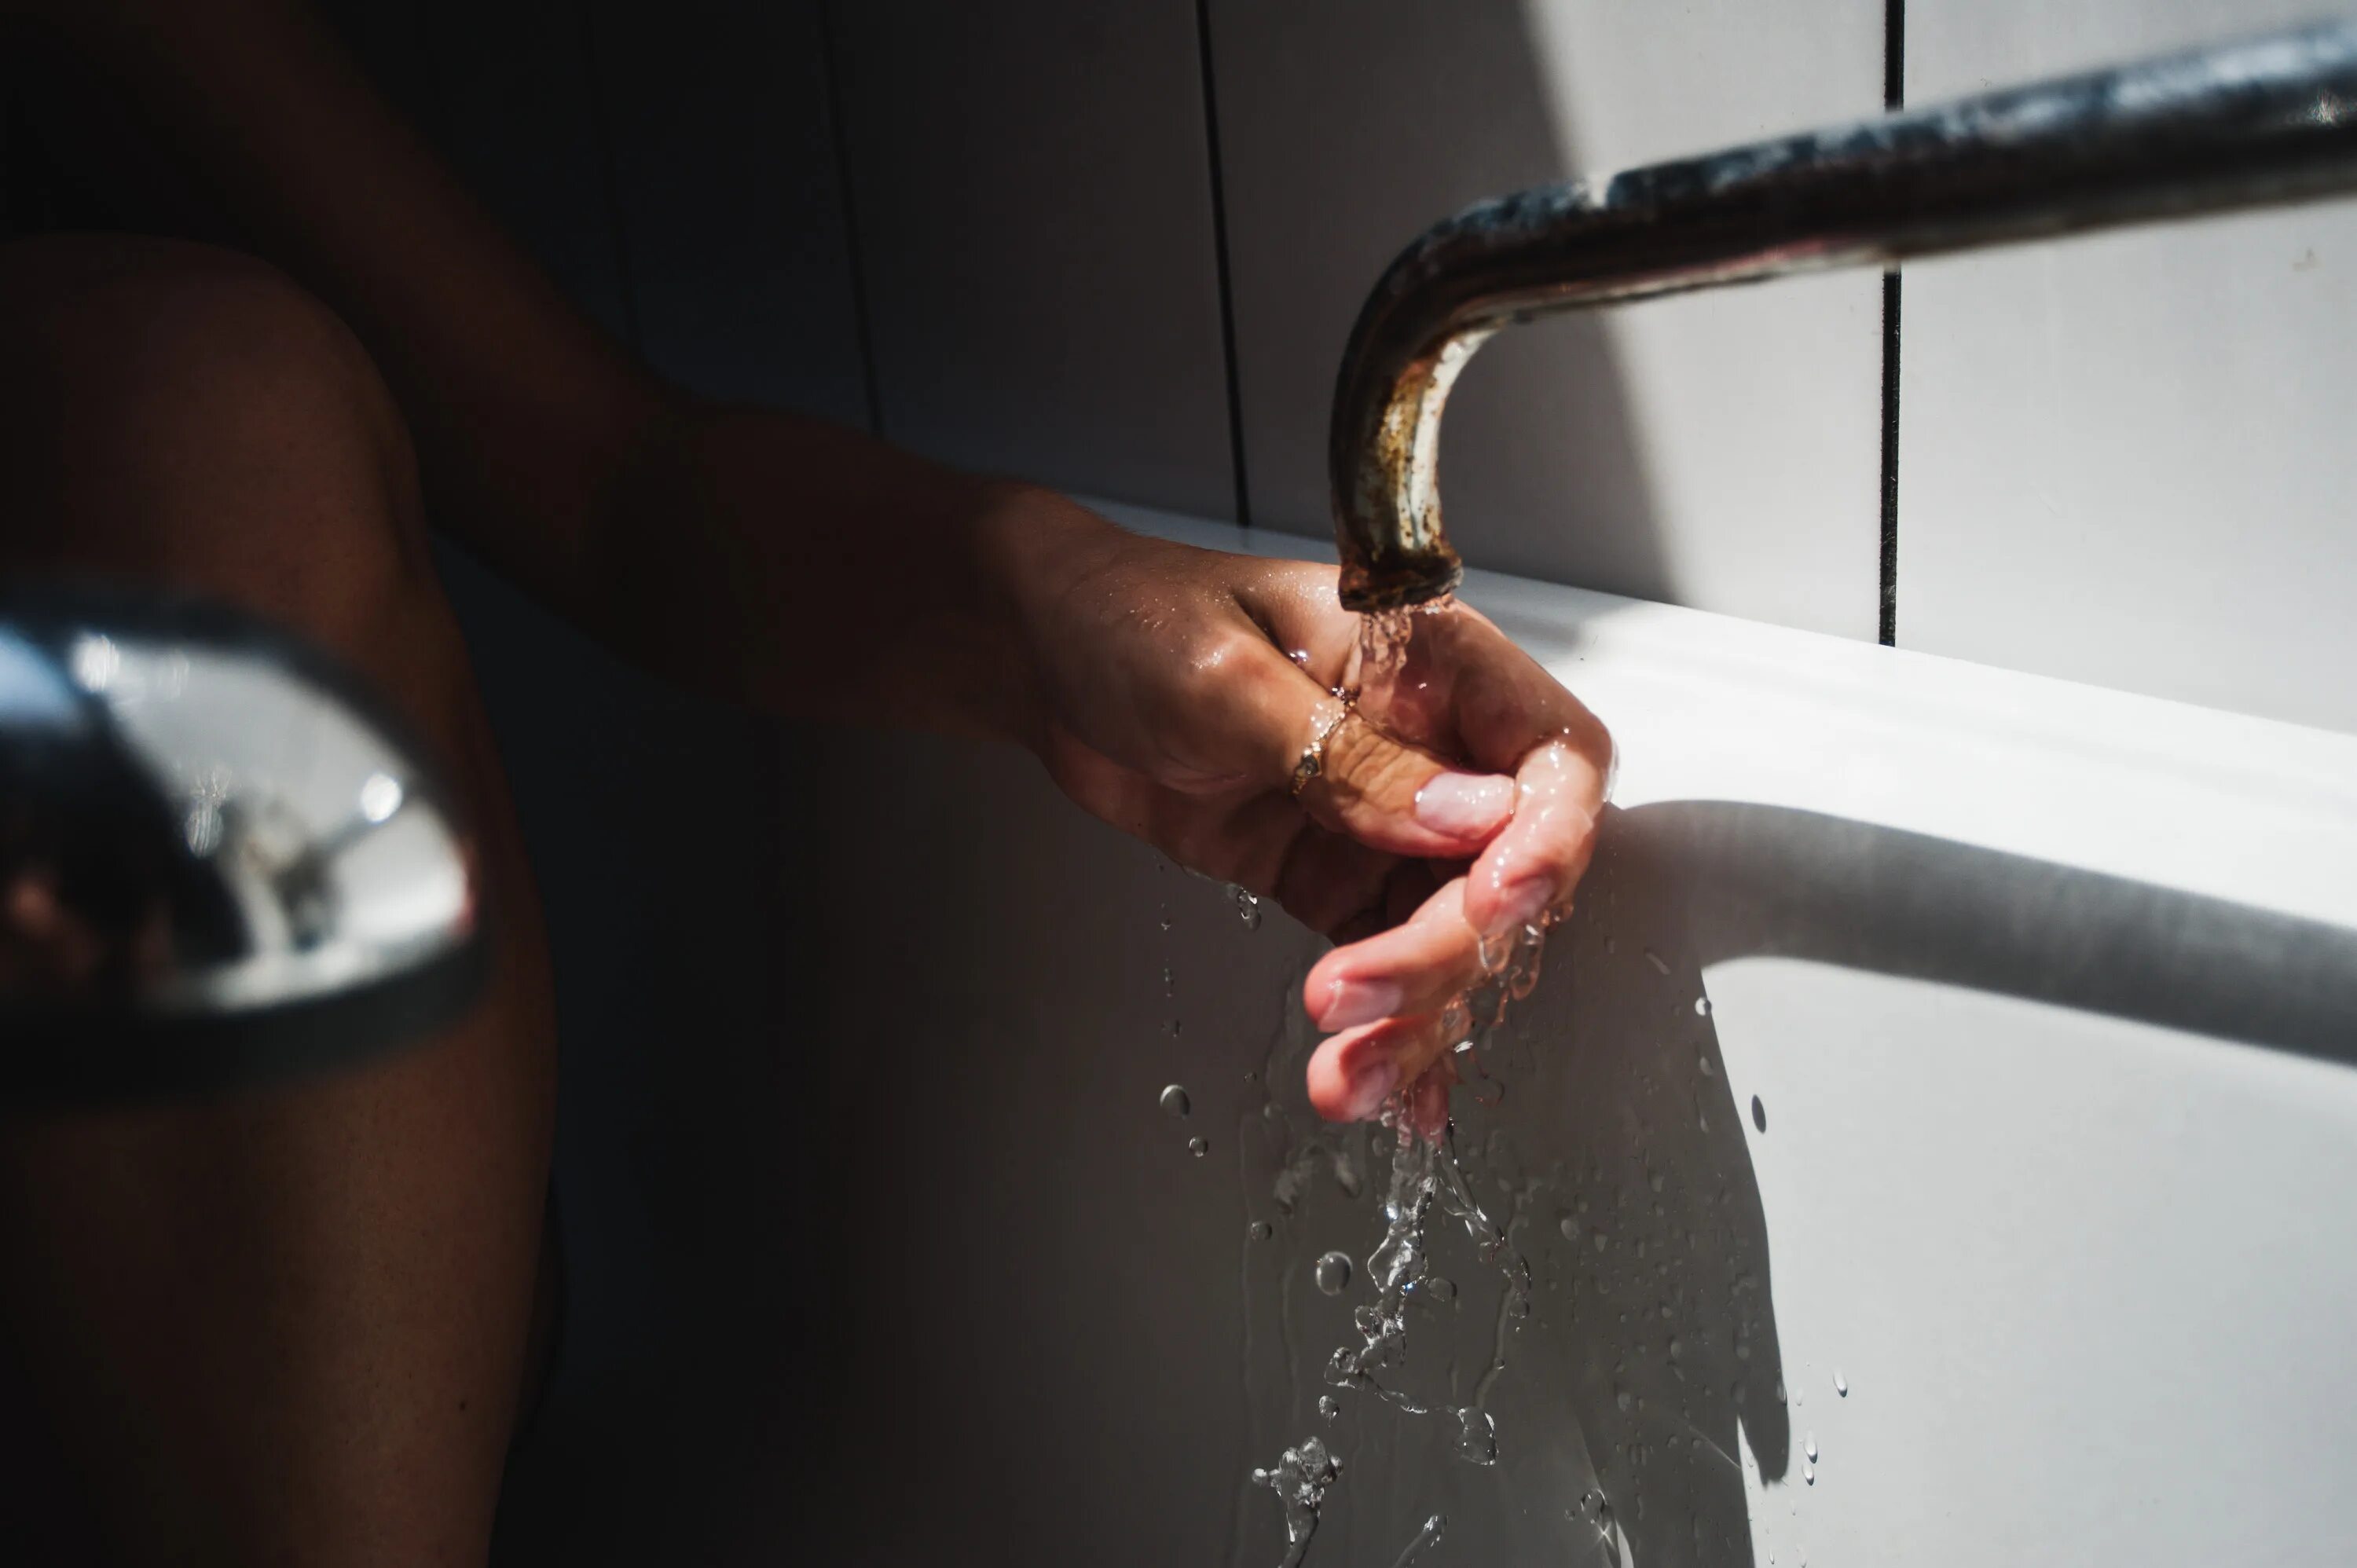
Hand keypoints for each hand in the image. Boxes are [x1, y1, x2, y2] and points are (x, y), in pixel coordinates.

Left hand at [990, 494, 1612, 1124]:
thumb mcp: (1228, 680)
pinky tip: (1381, 1087)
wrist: (1045, 658)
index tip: (1494, 905)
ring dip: (1412, 1013)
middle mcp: (1430, 744)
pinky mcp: (1333, 872)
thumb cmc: (1133, 620)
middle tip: (1357, 1000)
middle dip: (1446, 953)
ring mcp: (1383, 817)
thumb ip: (1347, 753)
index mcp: (1431, 664)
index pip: (1553, 758)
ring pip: (1448, 933)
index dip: (1546, 840)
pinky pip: (1386, 952)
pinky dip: (1392, 1023)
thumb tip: (1469, 816)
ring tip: (1343, 1077)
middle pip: (1504, 870)